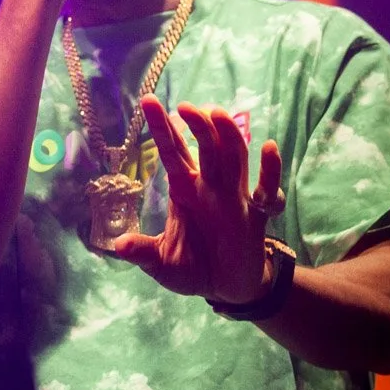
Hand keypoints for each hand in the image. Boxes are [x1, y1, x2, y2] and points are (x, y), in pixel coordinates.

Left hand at [111, 96, 285, 304]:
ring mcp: (234, 197)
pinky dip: (270, 171)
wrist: (227, 289)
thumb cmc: (193, 269)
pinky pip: (266, 190)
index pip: (171, 152)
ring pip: (233, 158)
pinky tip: (268, 149)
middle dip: (197, 126)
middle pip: (205, 147)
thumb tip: (119, 246)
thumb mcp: (162, 264)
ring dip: (228, 136)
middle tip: (186, 107)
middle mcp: (209, 187)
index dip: (161, 127)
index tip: (148, 100)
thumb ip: (144, 253)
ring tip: (218, 115)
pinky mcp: (256, 216)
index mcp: (184, 190)